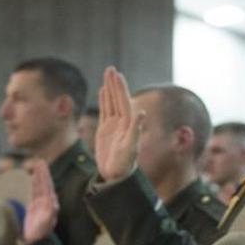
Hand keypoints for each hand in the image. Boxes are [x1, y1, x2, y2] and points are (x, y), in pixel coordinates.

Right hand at [21, 159, 57, 244]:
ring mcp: (42, 205)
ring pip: (40, 187)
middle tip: (39, 161)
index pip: (47, 187)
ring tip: (37, 164)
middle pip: (45, 185)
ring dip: (39, 176)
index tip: (41, 166)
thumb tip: (52, 207)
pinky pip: (36, 192)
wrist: (33, 244)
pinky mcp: (35, 207)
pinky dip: (35, 183)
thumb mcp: (45, 225)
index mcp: (51, 206)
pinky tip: (34, 176)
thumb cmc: (38, 236)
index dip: (44, 177)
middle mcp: (48, 204)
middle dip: (43, 173)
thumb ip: (48, 215)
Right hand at [95, 67, 143, 181]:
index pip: (124, 102)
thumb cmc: (125, 164)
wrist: (116, 175)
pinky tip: (103, 91)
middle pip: (118, 99)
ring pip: (111, 103)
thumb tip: (142, 112)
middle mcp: (122, 123)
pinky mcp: (105, 130)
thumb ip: (136, 130)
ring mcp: (114, 126)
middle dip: (114, 84)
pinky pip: (105, 111)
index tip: (117, 76)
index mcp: (129, 124)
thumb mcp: (131, 147)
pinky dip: (104, 100)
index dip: (120, 89)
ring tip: (107, 74)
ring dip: (109, 89)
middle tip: (110, 69)